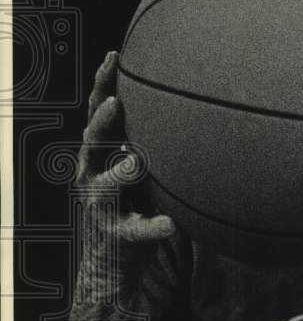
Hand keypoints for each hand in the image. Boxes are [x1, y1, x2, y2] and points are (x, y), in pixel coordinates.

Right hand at [76, 52, 176, 293]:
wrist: (115, 264)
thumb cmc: (134, 203)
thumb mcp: (141, 167)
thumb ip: (152, 138)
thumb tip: (191, 97)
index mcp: (103, 153)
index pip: (100, 112)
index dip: (103, 84)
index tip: (113, 56)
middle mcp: (94, 174)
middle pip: (93, 141)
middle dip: (102, 121)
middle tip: (115, 102)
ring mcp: (103, 206)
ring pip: (104, 185)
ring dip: (120, 172)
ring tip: (136, 162)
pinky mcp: (118, 235)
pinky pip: (137, 231)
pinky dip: (154, 227)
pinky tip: (171, 225)